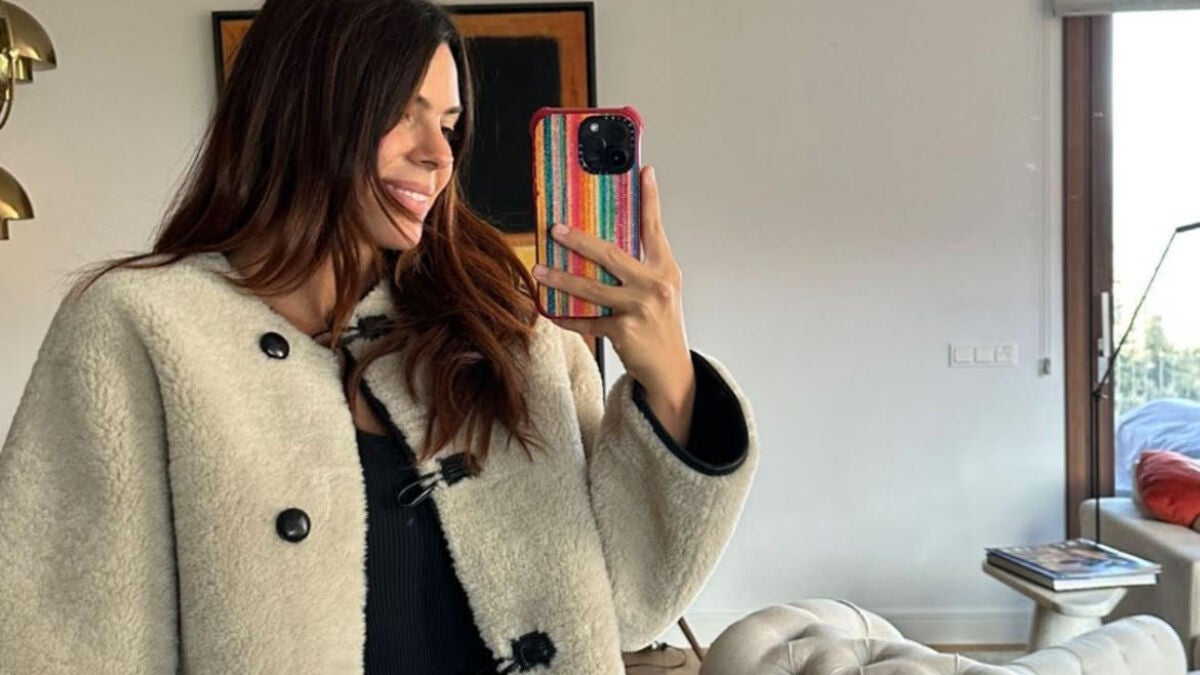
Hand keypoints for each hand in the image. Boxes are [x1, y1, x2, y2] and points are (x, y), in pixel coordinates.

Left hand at [532, 166, 695, 439]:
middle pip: (611, 254)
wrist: (671, 369)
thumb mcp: (660, 290)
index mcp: (665, 268)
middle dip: (579, 240)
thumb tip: (604, 244)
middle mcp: (655, 285)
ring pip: (592, 288)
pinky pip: (587, 321)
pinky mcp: (625, 331)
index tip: (644, 170)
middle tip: (554, 228)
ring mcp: (640, 308)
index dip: (650, 198)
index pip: (655, 227)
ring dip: (561, 279)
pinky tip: (550, 311)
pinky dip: (567, 318)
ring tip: (540, 270)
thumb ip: (640, 266)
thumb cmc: (660, 324)